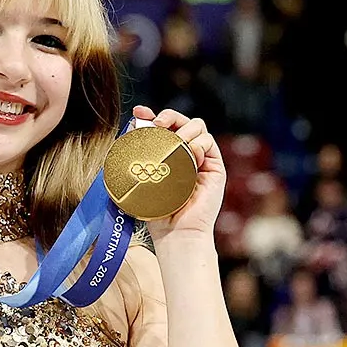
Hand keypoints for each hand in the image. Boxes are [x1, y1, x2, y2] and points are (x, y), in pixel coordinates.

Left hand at [129, 105, 225, 244]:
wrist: (176, 233)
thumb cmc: (157, 211)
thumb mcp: (142, 179)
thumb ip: (138, 155)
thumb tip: (130, 129)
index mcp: (168, 155)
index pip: (163, 128)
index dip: (152, 116)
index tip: (139, 113)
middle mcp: (186, 154)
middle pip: (182, 121)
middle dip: (168, 116)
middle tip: (156, 124)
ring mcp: (202, 160)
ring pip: (197, 127)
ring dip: (184, 129)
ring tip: (173, 143)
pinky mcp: (215, 168)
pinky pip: (208, 142)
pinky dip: (198, 143)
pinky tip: (188, 155)